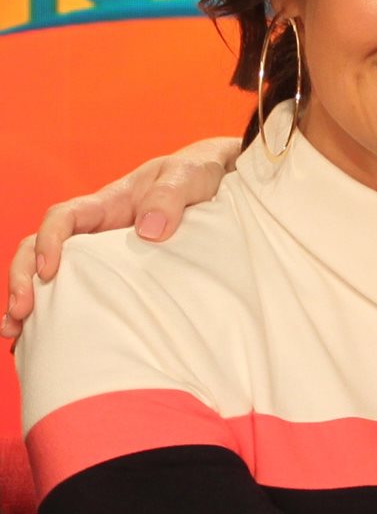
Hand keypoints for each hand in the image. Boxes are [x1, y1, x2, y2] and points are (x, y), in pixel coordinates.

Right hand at [2, 137, 241, 341]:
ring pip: (49, 273)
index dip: (49, 242)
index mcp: (107, 204)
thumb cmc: (198, 174)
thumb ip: (170, 197)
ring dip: (27, 300)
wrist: (219, 180)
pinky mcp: (116, 275)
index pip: (62, 217)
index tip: (51, 272)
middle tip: (19, 315)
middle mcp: (95, 230)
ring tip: (14, 335)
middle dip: (22, 279)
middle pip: (40, 248)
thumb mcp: (188, 177)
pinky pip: (78, 291)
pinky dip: (55, 313)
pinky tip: (41, 340)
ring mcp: (101, 254)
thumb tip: (147, 231)